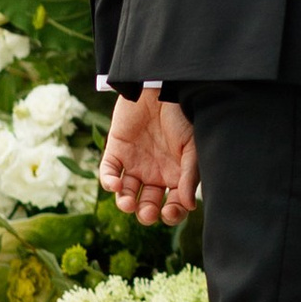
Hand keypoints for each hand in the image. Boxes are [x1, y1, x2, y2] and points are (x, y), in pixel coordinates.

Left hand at [100, 88, 198, 227]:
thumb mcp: (192, 146)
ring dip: (125, 204)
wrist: (160, 87)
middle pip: (148, 205)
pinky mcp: (116, 151)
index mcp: (176, 175)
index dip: (172, 214)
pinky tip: (115, 185)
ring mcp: (134, 164)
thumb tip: (189, 206)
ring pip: (126, 194)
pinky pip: (108, 173)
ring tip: (128, 204)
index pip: (173, 206)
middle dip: (147, 214)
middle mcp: (155, 173)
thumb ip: (190, 176)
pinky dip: (108, 183)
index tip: (170, 211)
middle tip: (148, 212)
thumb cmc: (182, 115)